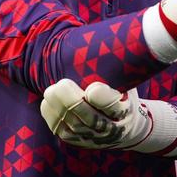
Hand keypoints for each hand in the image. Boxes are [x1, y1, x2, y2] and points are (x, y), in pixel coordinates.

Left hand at [40, 79, 176, 153]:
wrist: (125, 126)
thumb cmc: (124, 94)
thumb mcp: (128, 82)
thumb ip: (120, 66)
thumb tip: (122, 35)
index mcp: (127, 113)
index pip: (115, 108)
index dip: (104, 100)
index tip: (94, 87)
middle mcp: (112, 130)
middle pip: (90, 119)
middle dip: (73, 102)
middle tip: (61, 84)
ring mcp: (94, 139)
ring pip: (73, 126)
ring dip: (59, 108)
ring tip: (50, 90)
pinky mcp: (78, 141)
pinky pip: (61, 131)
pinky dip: (52, 116)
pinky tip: (48, 101)